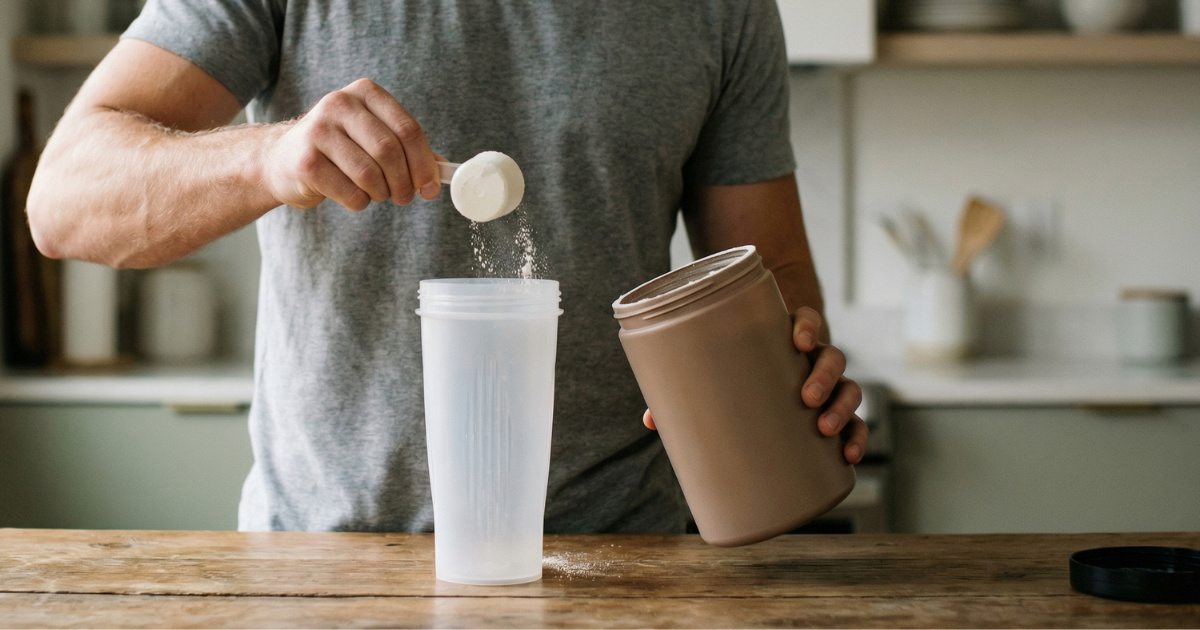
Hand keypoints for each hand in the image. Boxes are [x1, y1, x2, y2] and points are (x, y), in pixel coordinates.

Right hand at [262, 78, 439, 210]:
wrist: (281, 160)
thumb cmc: (339, 150)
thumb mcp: (372, 137)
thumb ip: (408, 149)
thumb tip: (443, 170)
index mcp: (365, 93)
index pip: (408, 129)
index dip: (424, 163)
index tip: (430, 187)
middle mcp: (339, 104)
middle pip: (390, 151)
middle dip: (404, 183)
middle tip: (405, 197)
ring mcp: (319, 131)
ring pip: (370, 174)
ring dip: (382, 194)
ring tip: (377, 194)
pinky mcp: (306, 162)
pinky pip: (351, 192)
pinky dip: (360, 202)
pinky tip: (353, 196)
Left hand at [642, 306, 868, 464]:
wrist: (761, 379)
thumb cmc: (736, 372)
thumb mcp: (716, 373)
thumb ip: (686, 390)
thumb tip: (653, 419)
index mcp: (785, 339)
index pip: (807, 319)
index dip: (808, 326)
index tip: (797, 339)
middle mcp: (812, 359)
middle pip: (832, 357)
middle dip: (824, 377)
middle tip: (806, 397)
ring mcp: (826, 387)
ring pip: (849, 388)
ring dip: (843, 408)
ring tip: (825, 429)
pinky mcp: (832, 414)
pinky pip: (855, 424)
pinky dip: (857, 438)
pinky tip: (849, 457)